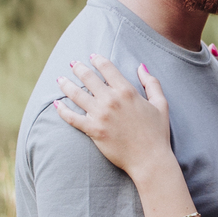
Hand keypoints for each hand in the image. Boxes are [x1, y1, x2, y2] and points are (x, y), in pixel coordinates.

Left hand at [55, 54, 170, 174]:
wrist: (150, 160)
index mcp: (127, 91)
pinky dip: (62, 110)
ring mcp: (100, 115)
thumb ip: (151, 82)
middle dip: (78, 68)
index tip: (92, 56)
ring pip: (76, 94)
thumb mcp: (161, 104)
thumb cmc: (157, 133)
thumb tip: (141, 66)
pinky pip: (72, 118)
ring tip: (60, 79)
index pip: (107, 68)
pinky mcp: (93, 131)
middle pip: (88, 77)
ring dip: (66, 84)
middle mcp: (111, 100)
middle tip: (73, 64)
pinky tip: (56, 104)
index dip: (97, 60)